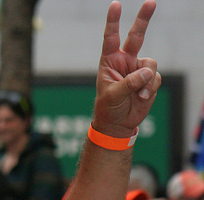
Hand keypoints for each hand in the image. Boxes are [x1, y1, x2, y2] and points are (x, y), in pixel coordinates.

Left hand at [93, 1, 160, 137]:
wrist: (118, 123)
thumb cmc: (108, 108)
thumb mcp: (113, 95)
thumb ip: (129, 82)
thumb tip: (147, 72)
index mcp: (110, 61)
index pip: (110, 38)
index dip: (113, 21)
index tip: (116, 4)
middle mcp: (125, 61)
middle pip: (136, 36)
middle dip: (144, 19)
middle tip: (151, 2)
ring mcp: (138, 69)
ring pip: (150, 64)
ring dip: (145, 80)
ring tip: (137, 94)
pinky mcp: (149, 79)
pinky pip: (155, 77)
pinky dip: (150, 88)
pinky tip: (142, 97)